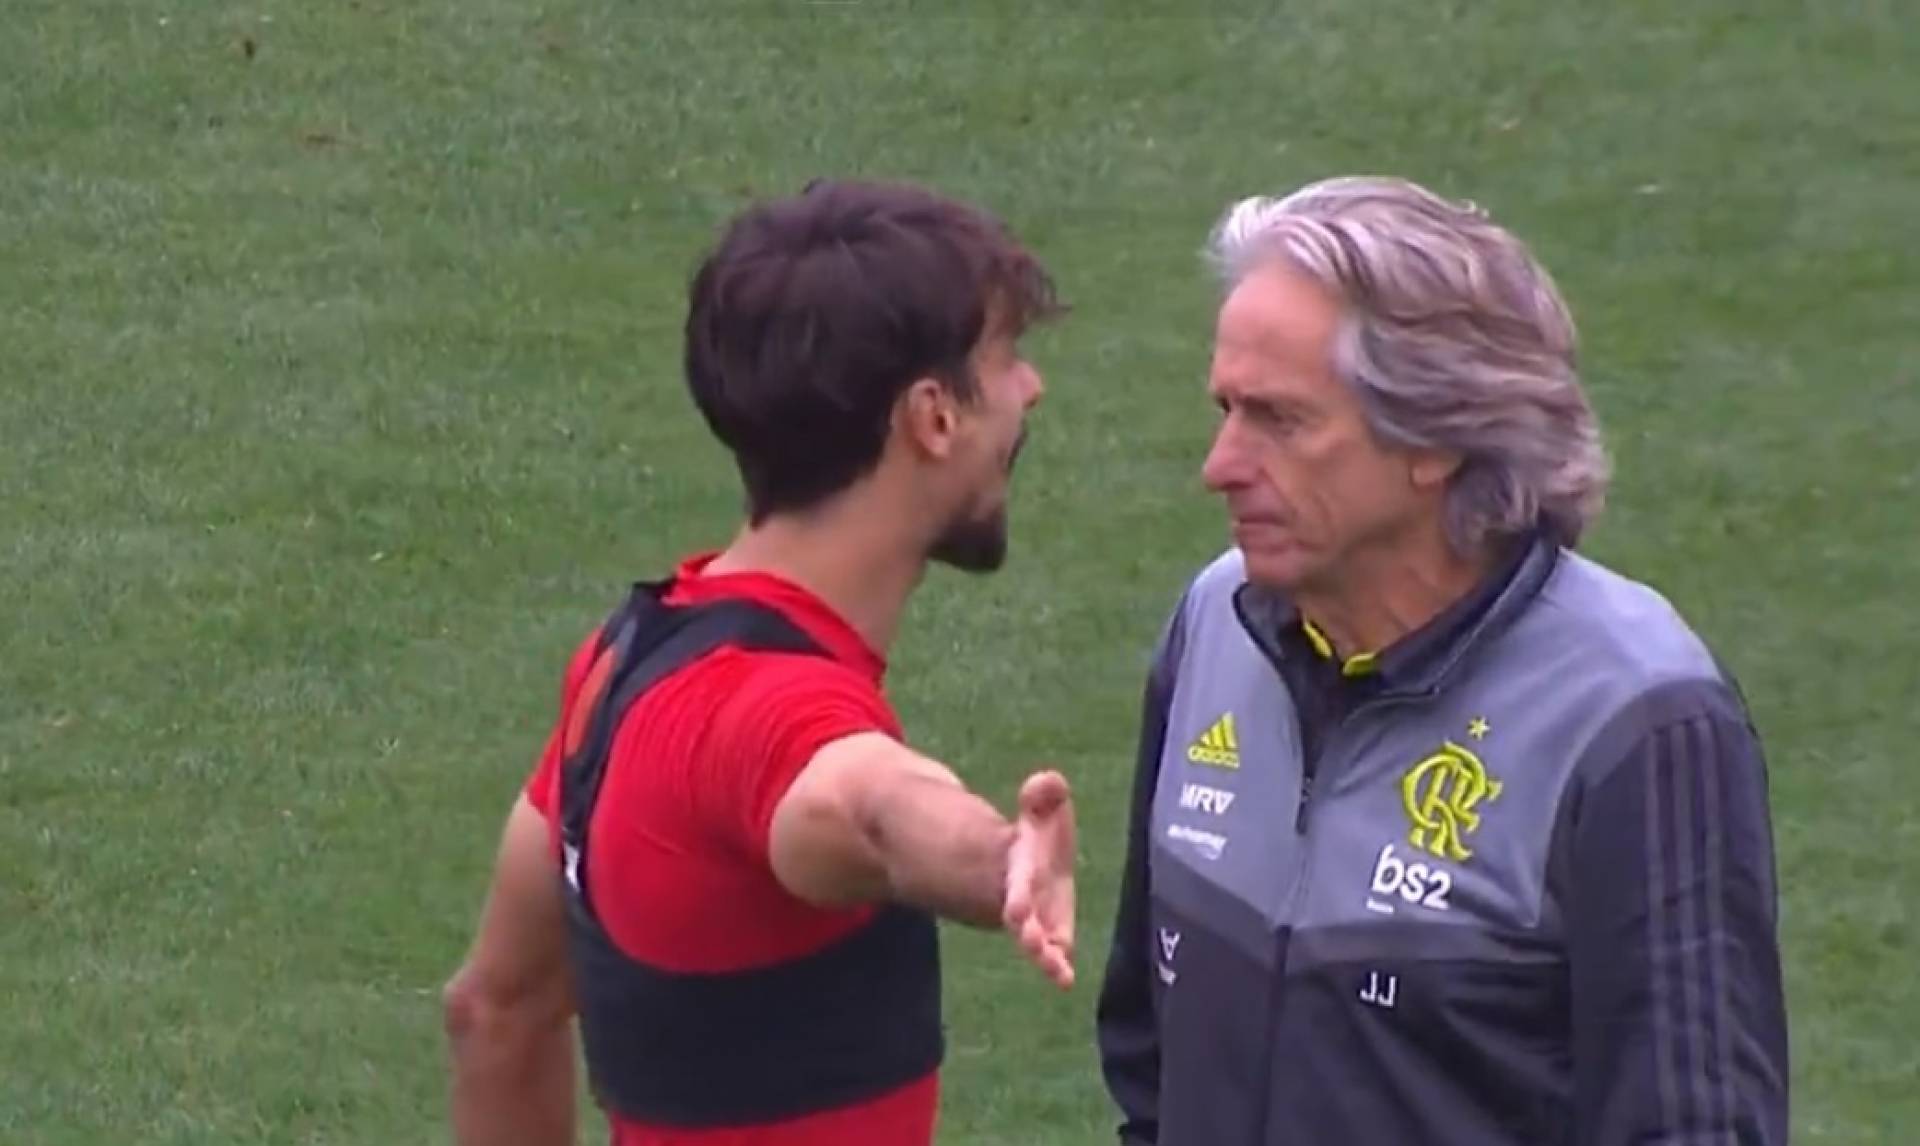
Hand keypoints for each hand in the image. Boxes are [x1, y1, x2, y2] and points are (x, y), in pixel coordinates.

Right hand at [1003, 769, 1075, 988]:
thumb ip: (1045, 795)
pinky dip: (1056, 966)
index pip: (1018, 881)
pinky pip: (1053, 952)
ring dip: (1041, 954)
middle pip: (1021, 917)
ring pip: (1033, 940)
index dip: (1018, 896)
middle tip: (1029, 941)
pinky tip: (1065, 981)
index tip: (1015, 910)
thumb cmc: (1038, 837)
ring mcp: (1035, 920)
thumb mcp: (1042, 811)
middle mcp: (1023, 899)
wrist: (1028, 869)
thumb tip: (1049, 781)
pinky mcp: (1051, 933)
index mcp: (1020, 867)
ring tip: (1055, 970)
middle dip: (1025, 929)